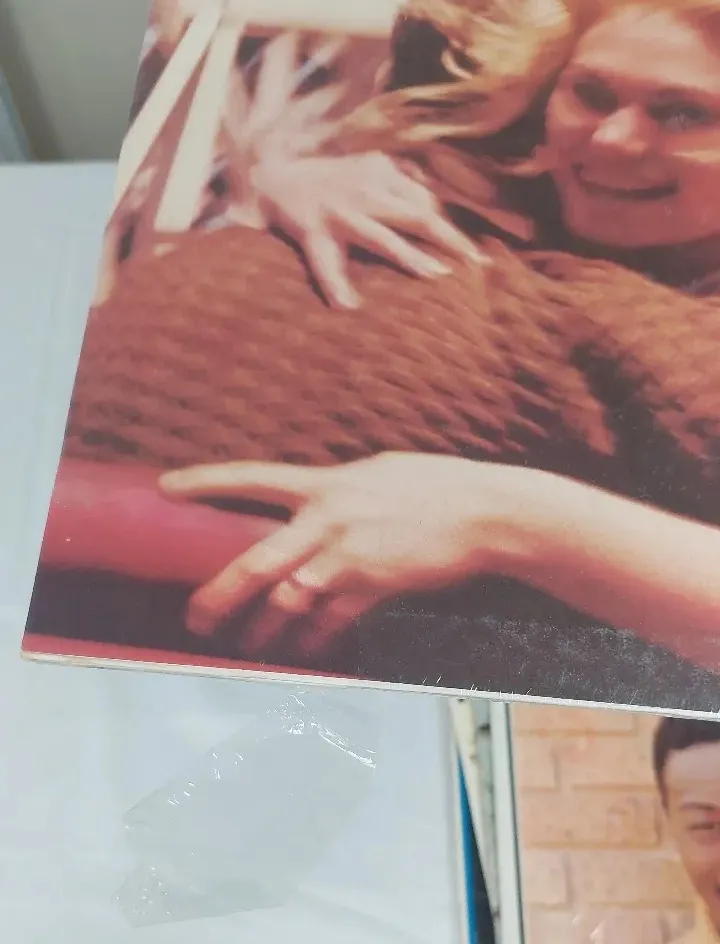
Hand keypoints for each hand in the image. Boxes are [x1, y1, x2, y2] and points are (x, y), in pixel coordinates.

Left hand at [159, 453, 535, 652]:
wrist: (483, 512)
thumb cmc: (432, 486)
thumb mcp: (375, 472)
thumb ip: (335, 490)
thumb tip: (309, 506)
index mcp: (325, 484)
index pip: (253, 478)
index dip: (207, 481)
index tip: (167, 486)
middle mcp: (327, 520)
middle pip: (255, 562)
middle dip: (218, 594)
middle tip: (194, 616)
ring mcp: (349, 557)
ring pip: (288, 602)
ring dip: (262, 631)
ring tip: (246, 648)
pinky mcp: (374, 587)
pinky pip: (331, 621)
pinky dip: (313, 639)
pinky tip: (302, 651)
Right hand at [224, 33, 483, 307]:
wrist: (272, 178)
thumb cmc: (331, 182)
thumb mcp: (369, 171)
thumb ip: (402, 186)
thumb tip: (440, 206)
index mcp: (382, 177)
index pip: (428, 203)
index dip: (456, 230)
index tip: (484, 258)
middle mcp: (366, 193)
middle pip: (418, 216)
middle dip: (450, 240)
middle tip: (479, 266)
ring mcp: (340, 212)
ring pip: (380, 237)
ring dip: (408, 257)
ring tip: (434, 274)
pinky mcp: (312, 230)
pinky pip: (326, 260)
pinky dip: (336, 283)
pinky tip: (347, 306)